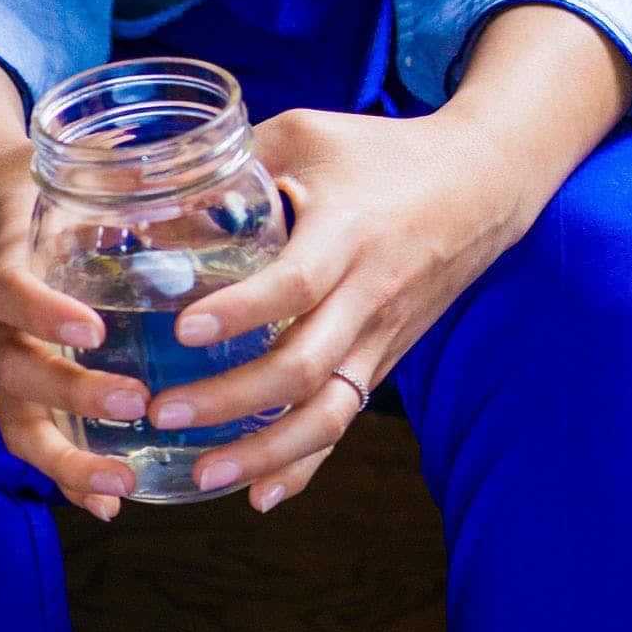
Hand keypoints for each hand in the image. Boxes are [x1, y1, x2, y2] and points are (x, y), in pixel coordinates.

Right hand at [0, 146, 173, 523]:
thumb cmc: (45, 194)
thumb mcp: (71, 178)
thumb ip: (122, 178)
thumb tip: (196, 169)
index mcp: (5, 267)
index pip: (10, 292)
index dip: (45, 312)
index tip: (93, 329)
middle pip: (17, 372)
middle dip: (75, 395)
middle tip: (139, 402)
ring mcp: (4, 364)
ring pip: (21, 423)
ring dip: (70, 461)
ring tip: (123, 486)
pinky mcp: (18, 392)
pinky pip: (36, 441)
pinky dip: (69, 477)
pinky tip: (113, 505)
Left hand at [137, 97, 525, 508]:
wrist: (484, 184)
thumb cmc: (386, 152)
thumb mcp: (311, 135)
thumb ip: (236, 162)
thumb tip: (147, 191)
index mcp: (349, 232)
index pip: (296, 282)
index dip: (240, 311)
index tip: (184, 330)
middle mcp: (369, 293)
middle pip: (304, 366)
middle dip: (231, 400)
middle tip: (163, 412)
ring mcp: (381, 335)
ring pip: (327, 411)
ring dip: (265, 451)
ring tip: (202, 473)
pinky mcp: (384, 358)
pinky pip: (343, 419)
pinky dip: (304, 465)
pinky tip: (260, 496)